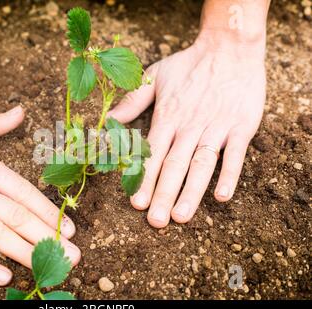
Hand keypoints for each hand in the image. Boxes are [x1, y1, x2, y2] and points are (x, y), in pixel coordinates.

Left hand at [109, 36, 265, 227]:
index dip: (143, 178)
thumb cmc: (189, 64)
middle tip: (156, 221)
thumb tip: (107, 122)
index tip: (136, 203)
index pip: (153, 153)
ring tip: (181, 216)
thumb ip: (132, 101)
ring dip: (191, 191)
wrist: (229, 47)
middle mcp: (190, 125)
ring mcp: (217, 126)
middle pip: (175, 164)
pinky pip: (235, 154)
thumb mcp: (155, 76)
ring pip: (201, 163)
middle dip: (163, 194)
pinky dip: (230, 174)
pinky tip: (221, 196)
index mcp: (169, 116)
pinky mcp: (241, 126)